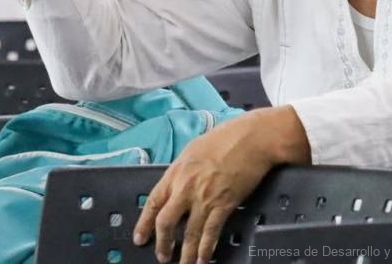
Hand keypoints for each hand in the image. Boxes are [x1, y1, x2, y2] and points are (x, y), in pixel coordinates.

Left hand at [132, 107, 310, 263]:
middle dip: (163, 243)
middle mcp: (186, 187)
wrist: (252, 139)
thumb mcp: (193, 150)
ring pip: (189, 233)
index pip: (153, 201)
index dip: (144, 223)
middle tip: (162, 257)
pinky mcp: (224, 204)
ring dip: (186, 253)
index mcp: (176, 171)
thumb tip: (177, 186)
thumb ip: (182, 171)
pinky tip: (204, 258)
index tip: (140, 238)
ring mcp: (205, 198)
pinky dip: (206, 248)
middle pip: (166, 222)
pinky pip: (211, 232)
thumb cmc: (225, 139)